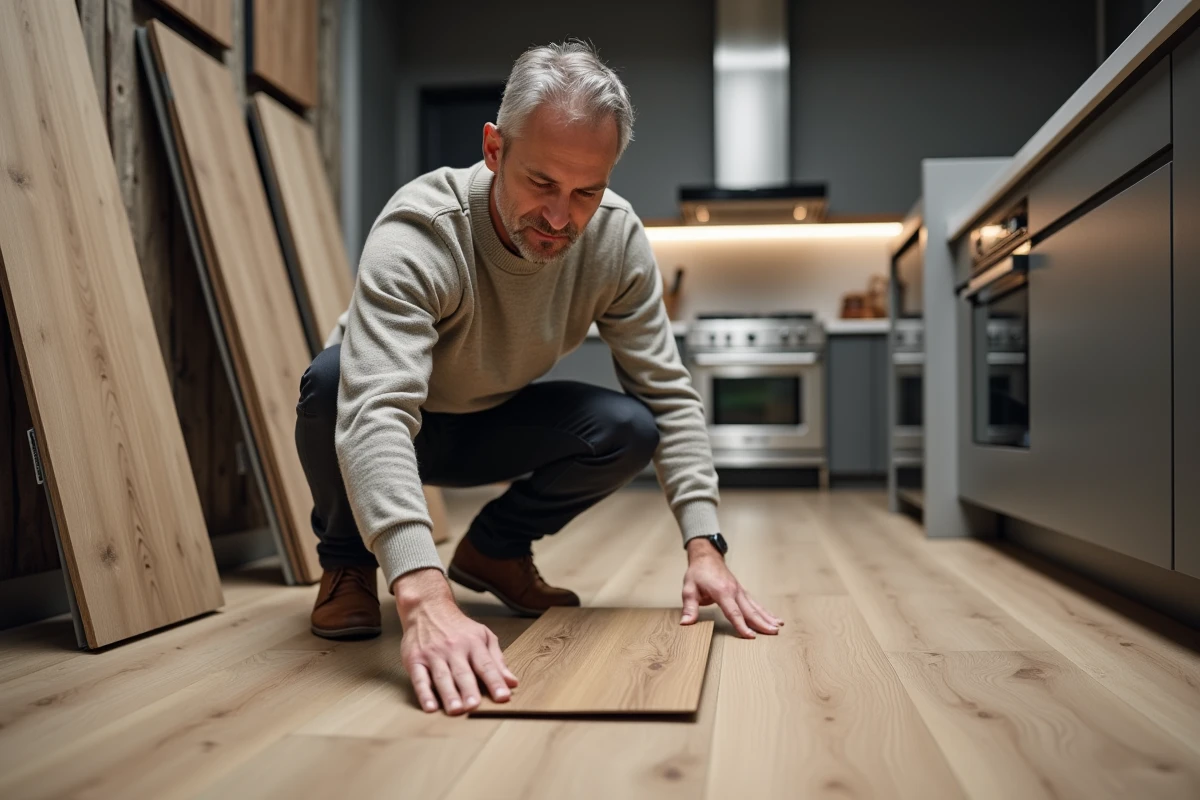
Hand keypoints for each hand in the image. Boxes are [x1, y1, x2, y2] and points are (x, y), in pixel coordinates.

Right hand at [394, 568, 518, 714]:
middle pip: (463, 673)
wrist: (427, 608)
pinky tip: (430, 707)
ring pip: (442, 677)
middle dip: (469, 690)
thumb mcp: (483, 636)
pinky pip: (420, 679)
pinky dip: (424, 694)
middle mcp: (454, 649)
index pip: (486, 665)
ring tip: (456, 710)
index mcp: (473, 643)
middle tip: (475, 707)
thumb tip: (512, 682)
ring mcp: (433, 654)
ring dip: (449, 694)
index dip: (495, 682)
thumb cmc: (458, 627)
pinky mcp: (415, 660)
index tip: (503, 697)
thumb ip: (497, 660)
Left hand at [680, 539, 782, 638]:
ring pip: (755, 606)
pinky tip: (774, 618)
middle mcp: (734, 591)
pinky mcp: (741, 591)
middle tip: (773, 633)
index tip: (750, 636)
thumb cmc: (698, 573)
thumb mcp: (688, 589)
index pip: (733, 612)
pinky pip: (755, 603)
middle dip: (762, 623)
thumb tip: (686, 623)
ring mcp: (739, 590)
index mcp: (721, 591)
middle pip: (749, 610)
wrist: (706, 557)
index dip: (741, 625)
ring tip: (778, 627)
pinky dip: (765, 611)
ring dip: (767, 617)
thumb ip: (689, 607)